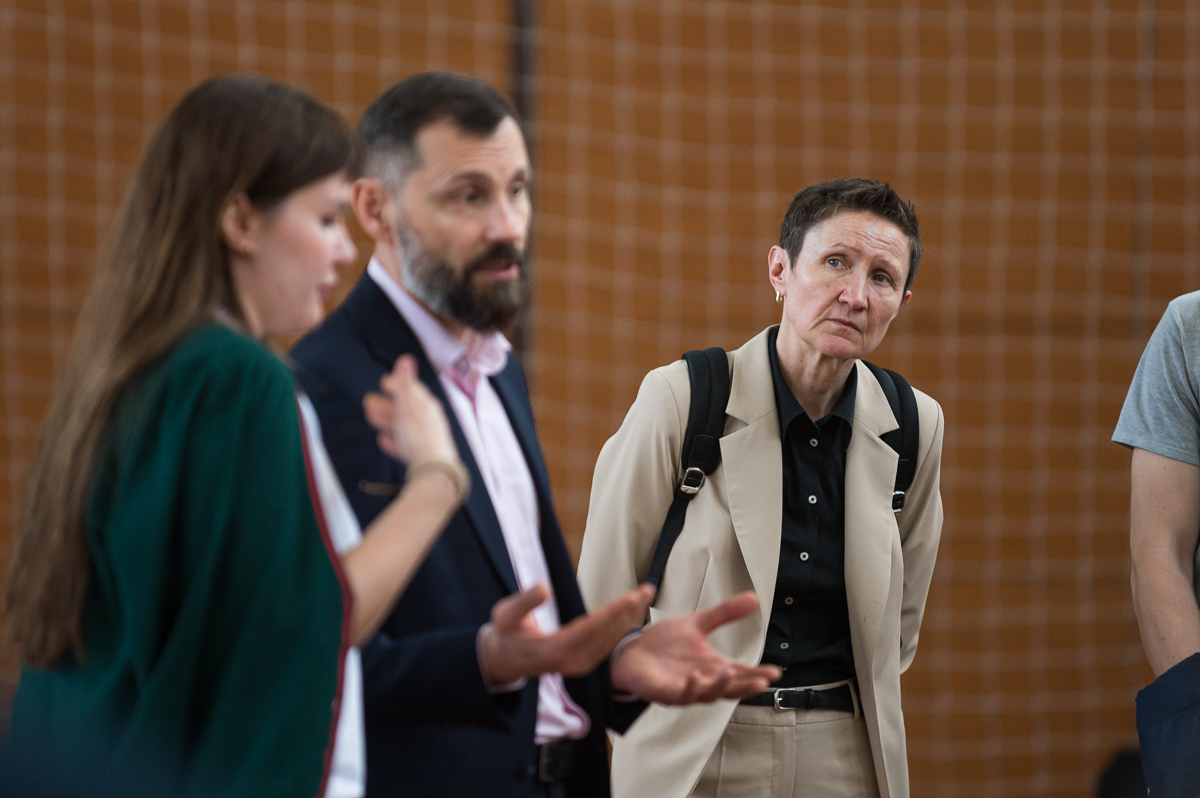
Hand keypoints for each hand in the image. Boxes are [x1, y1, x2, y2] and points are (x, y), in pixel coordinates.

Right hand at [363, 355, 457, 465]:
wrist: (432, 468)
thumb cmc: (418, 433)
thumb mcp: (408, 404)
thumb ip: (404, 383)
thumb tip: (406, 357)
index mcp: (426, 404)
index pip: (411, 389)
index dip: (397, 384)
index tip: (384, 382)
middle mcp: (427, 419)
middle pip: (404, 409)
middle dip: (386, 404)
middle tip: (367, 402)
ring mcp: (424, 438)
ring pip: (402, 426)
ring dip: (386, 420)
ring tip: (370, 418)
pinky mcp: (420, 457)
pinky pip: (404, 446)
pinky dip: (393, 441)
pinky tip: (384, 440)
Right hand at [479, 583, 654, 684]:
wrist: (504, 660)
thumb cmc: (505, 633)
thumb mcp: (505, 615)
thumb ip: (524, 602)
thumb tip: (543, 588)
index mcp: (555, 650)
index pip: (591, 629)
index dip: (612, 613)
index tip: (631, 597)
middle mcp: (572, 661)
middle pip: (607, 635)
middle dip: (629, 612)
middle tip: (647, 590)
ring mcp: (579, 665)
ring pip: (611, 641)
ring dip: (630, 618)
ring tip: (645, 596)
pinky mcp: (583, 663)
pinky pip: (607, 645)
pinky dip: (622, 628)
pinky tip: (632, 613)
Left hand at [609, 591, 780, 704]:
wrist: (632, 651)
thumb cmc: (665, 643)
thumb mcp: (698, 623)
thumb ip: (725, 614)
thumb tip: (754, 598)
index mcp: (714, 665)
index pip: (741, 672)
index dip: (758, 673)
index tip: (775, 671)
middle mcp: (704, 680)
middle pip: (731, 688)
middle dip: (747, 685)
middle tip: (762, 681)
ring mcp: (687, 689)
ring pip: (708, 694)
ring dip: (720, 685)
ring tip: (729, 674)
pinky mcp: (667, 693)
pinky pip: (681, 694)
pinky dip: (690, 688)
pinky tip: (696, 679)